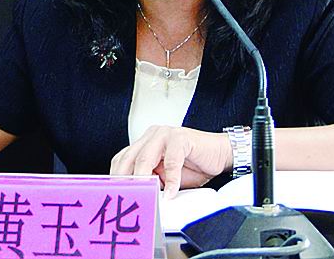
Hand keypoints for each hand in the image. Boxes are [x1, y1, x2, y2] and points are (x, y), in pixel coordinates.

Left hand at [110, 126, 232, 197]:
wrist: (219, 154)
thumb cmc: (193, 166)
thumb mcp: (165, 177)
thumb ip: (151, 181)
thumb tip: (136, 197)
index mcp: (145, 142)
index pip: (122, 159)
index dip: (116, 177)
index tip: (114, 196)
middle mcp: (152, 135)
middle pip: (129, 158)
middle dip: (125, 181)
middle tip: (127, 199)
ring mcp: (165, 134)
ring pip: (145, 158)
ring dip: (144, 180)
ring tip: (146, 197)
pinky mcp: (180, 138)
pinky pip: (171, 161)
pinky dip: (171, 180)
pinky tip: (171, 193)